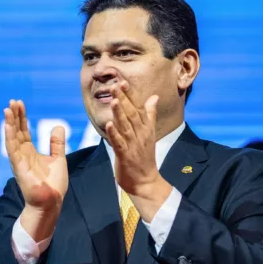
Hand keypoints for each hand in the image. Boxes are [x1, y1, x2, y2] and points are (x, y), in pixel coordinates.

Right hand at [4, 100, 66, 240]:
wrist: (51, 201)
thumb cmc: (53, 184)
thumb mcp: (58, 158)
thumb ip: (56, 143)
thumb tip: (58, 126)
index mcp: (30, 151)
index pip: (23, 130)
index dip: (21, 117)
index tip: (20, 103)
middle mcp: (21, 154)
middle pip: (16, 130)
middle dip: (14, 116)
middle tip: (13, 101)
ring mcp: (18, 160)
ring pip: (12, 137)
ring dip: (9, 123)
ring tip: (8, 108)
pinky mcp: (18, 166)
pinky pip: (12, 148)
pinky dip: (9, 135)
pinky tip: (8, 124)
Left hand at [105, 81, 171, 221]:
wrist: (145, 181)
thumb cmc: (144, 156)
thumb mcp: (149, 133)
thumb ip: (150, 114)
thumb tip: (153, 97)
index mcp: (145, 128)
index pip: (137, 108)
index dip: (129, 95)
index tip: (122, 82)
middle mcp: (140, 134)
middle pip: (131, 114)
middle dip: (123, 99)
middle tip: (116, 85)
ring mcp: (133, 145)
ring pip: (125, 126)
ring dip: (119, 113)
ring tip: (114, 100)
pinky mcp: (125, 156)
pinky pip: (119, 143)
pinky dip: (114, 134)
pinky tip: (109, 124)